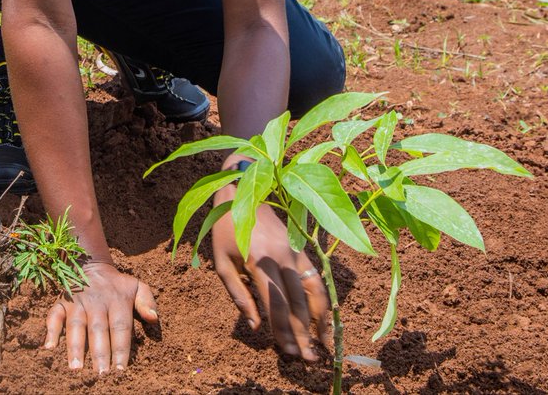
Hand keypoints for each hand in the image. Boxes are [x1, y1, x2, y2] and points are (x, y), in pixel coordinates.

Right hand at [43, 261, 158, 372]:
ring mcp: (77, 302)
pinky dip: (51, 330)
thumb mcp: (136, 286)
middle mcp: (96, 302)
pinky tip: (50, 347)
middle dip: (99, 352)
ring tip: (76, 368)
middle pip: (98, 329)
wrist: (91, 264)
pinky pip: (54, 315)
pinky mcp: (61, 302)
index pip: (120, 327)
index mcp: (117, 300)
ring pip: (76, 325)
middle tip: (100, 373)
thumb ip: (146, 302)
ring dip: (75, 346)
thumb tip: (153, 319)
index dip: (120, 348)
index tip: (120, 369)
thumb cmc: (116, 284)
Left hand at [212, 188, 331, 359]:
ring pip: (313, 291)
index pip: (276, 304)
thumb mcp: (222, 262)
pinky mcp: (302, 248)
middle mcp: (282, 258)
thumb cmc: (227, 228)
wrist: (243, 189)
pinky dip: (323, 300)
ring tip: (324, 343)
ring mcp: (295, 252)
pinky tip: (325, 317)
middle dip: (304, 333)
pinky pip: (317, 277)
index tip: (288, 351)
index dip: (283, 330)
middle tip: (308, 358)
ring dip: (320, 320)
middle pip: (297, 303)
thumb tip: (255, 325)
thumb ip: (238, 294)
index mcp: (258, 261)